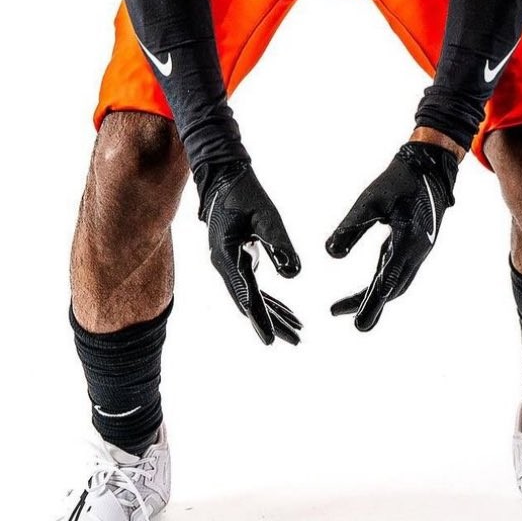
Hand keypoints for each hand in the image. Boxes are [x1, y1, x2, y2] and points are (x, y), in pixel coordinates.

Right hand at [194, 157, 301, 344]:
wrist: (224, 179)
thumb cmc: (244, 193)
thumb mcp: (266, 215)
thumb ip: (279, 243)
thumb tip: (294, 274)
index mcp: (226, 255)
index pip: (245, 293)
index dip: (259, 317)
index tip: (270, 339)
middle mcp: (224, 265)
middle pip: (248, 302)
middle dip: (272, 323)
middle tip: (296, 341)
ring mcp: (229, 265)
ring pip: (251, 298)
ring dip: (273, 315)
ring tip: (297, 332)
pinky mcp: (238, 261)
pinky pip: (253, 288)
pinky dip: (270, 302)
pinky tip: (287, 312)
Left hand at [326, 141, 459, 330]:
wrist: (430, 166)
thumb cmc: (400, 180)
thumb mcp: (370, 201)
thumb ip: (350, 227)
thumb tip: (330, 254)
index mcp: (408, 243)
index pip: (386, 282)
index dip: (371, 304)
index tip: (357, 325)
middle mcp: (416, 252)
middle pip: (391, 289)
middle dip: (368, 305)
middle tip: (337, 312)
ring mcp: (418, 250)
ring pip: (397, 283)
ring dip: (375, 296)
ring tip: (345, 305)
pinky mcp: (414, 245)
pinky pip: (398, 271)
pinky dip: (383, 282)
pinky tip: (371, 285)